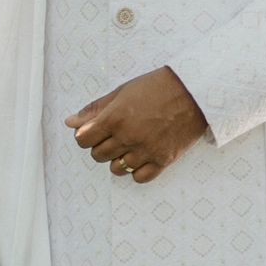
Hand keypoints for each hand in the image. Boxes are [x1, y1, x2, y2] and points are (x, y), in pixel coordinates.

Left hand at [66, 66, 208, 181]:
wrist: (195, 92)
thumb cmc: (158, 87)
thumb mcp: (123, 92)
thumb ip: (95, 109)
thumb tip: (70, 122)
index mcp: (115, 118)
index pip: (83, 140)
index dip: (86, 135)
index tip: (95, 131)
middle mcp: (128, 137)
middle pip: (98, 155)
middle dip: (102, 146)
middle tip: (116, 134)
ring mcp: (146, 151)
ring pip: (116, 169)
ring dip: (118, 159)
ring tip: (131, 144)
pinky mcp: (163, 160)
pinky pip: (139, 177)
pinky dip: (137, 170)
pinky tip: (142, 155)